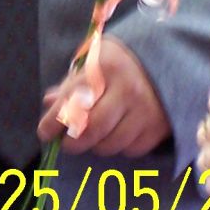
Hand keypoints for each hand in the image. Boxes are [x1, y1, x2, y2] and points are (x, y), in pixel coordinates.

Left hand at [37, 36, 168, 155]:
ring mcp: (146, 110)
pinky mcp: (160, 127)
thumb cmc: (119, 61)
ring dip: (95, 146)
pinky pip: (132, 149)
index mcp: (105, 67)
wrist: (165, 59)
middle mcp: (127, 89)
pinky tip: (115, 135)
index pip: (73, 100)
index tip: (44, 132)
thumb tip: (50, 104)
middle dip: (73, 142)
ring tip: (91, 138)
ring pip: (111, 144)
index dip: (54, 121)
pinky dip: (118, 147)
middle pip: (93, 129)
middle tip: (66, 143)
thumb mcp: (92, 60)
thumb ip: (71, 83)